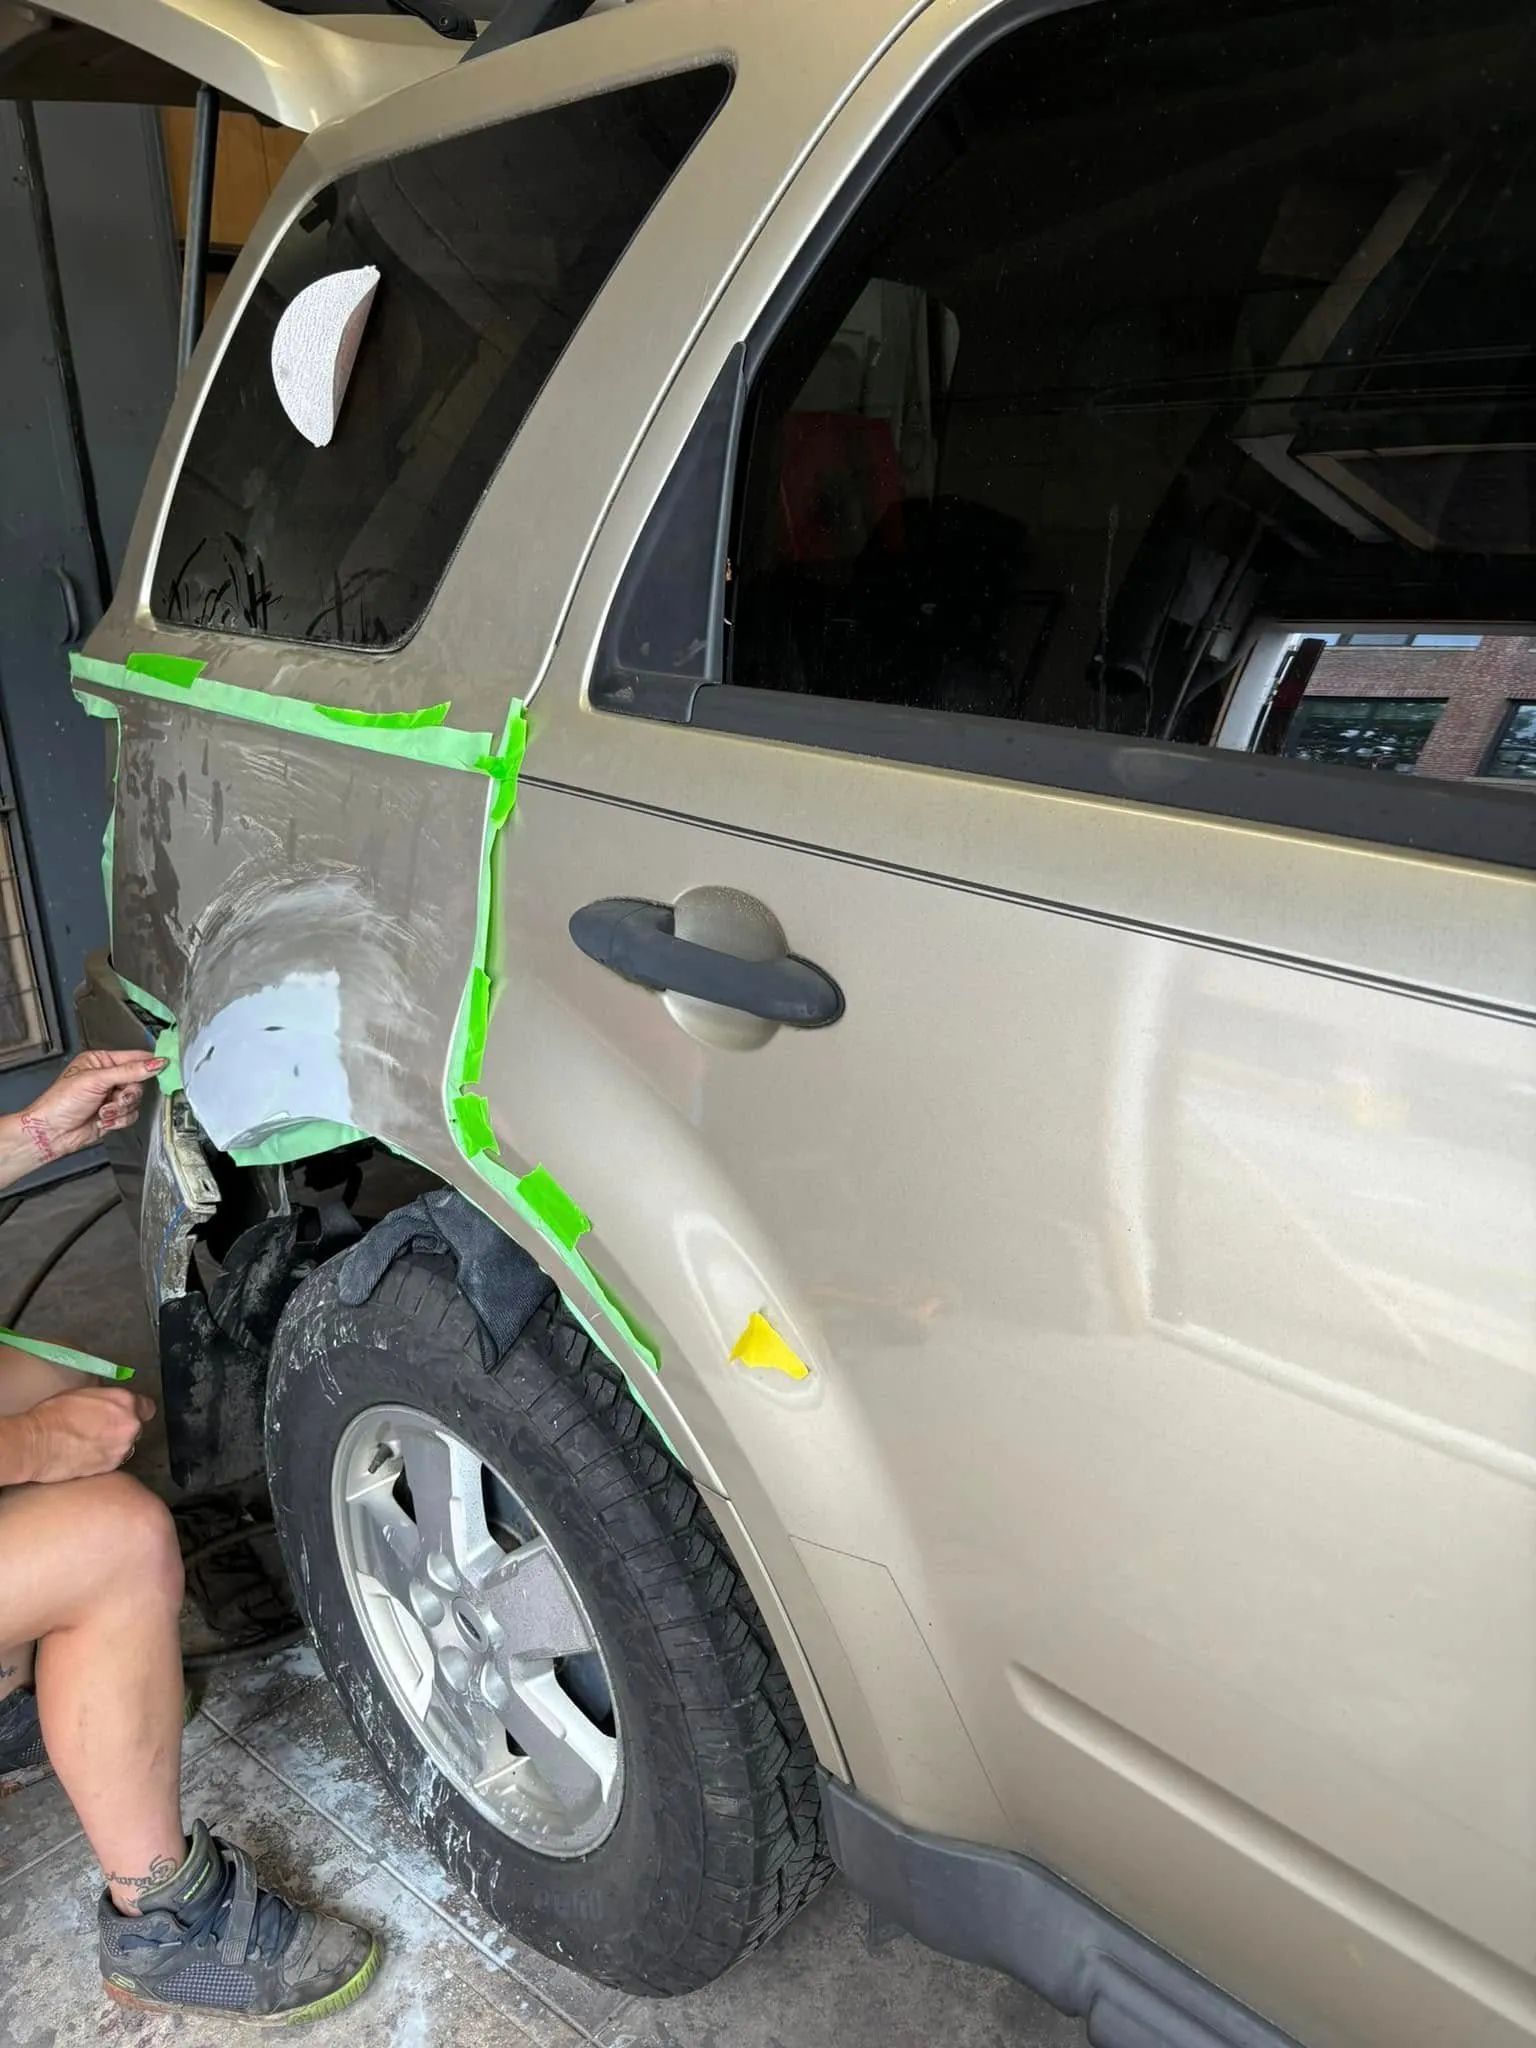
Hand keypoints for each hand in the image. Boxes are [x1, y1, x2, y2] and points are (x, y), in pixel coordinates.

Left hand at [9, 1049, 166, 1172]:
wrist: (51, 1132)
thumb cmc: (60, 1102)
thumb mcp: (96, 1080)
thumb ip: (129, 1071)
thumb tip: (154, 1063)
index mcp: (100, 1061)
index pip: (134, 1058)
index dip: (149, 1063)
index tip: (164, 1066)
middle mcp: (107, 1078)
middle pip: (138, 1082)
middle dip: (127, 1094)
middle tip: (116, 1097)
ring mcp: (110, 1097)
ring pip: (136, 1101)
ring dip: (120, 1109)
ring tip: (103, 1111)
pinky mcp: (113, 1114)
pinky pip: (131, 1115)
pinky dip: (119, 1120)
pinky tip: (103, 1119)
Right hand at [12, 1386, 155, 1483]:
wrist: (37, 1442)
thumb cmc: (54, 1413)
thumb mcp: (85, 1394)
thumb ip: (107, 1400)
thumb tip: (112, 1405)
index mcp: (125, 1401)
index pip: (147, 1407)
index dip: (135, 1412)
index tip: (125, 1415)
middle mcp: (130, 1425)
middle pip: (136, 1428)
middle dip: (122, 1429)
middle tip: (100, 1431)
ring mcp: (121, 1449)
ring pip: (125, 1447)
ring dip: (114, 1446)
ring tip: (90, 1445)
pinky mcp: (110, 1468)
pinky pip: (113, 1462)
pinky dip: (104, 1459)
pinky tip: (86, 1456)